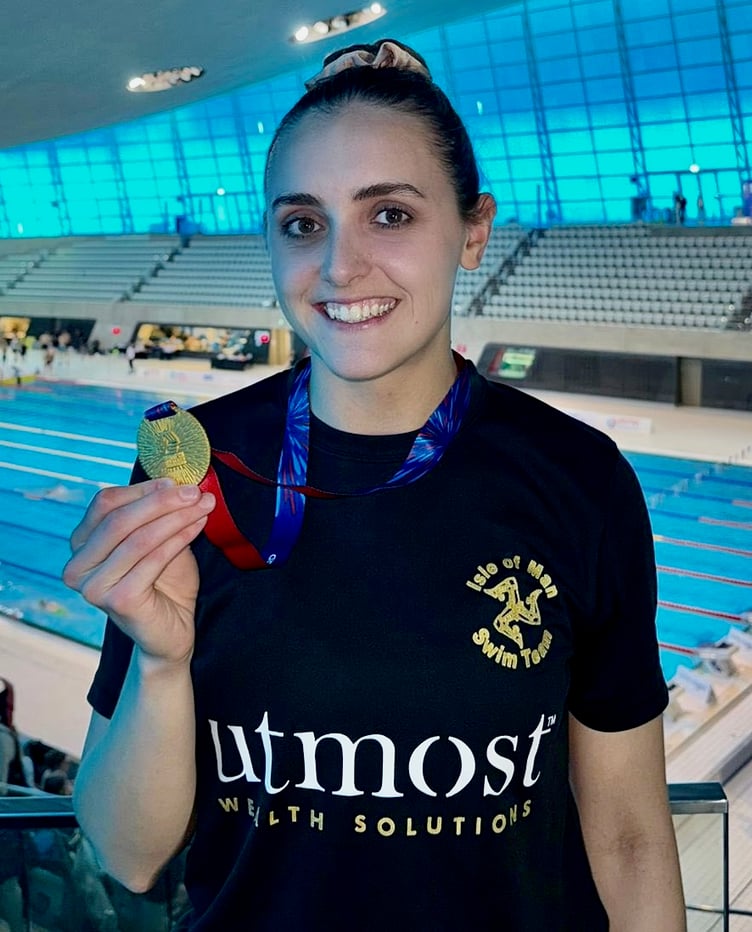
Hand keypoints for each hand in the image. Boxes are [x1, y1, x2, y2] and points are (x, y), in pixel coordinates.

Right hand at [63, 479, 214, 664]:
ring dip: (175, 517)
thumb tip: (178, 482)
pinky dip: (178, 538)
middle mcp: (77, 567)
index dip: (142, 490)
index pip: (105, 504)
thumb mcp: (159, 540)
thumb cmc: (165, 583)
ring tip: (203, 506)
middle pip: (119, 519)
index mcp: (81, 545)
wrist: (173, 631)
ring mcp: (94, 587)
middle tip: (195, 492)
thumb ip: (158, 515)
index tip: (177, 482)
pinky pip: (152, 559)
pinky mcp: (117, 600)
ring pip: (138, 538)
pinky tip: (197, 527)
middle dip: (162, 501)